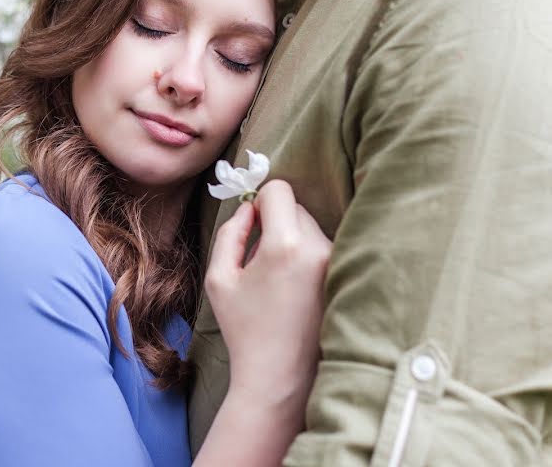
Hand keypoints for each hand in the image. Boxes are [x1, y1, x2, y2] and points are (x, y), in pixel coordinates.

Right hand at [205, 180, 330, 417]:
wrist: (278, 375)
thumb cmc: (244, 328)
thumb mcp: (219, 278)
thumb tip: (247, 209)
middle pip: (296, 207)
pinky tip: (294, 289)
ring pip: (310, 227)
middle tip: (259, 256)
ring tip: (277, 278)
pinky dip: (305, 257)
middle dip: (275, 221)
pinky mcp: (344, 278)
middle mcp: (318, 248)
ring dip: (291, 239)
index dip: (260, 200)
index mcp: (284, 245)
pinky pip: (322, 248)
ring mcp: (336, 264)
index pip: (279, 190)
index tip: (251, 223)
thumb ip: (230, 233)